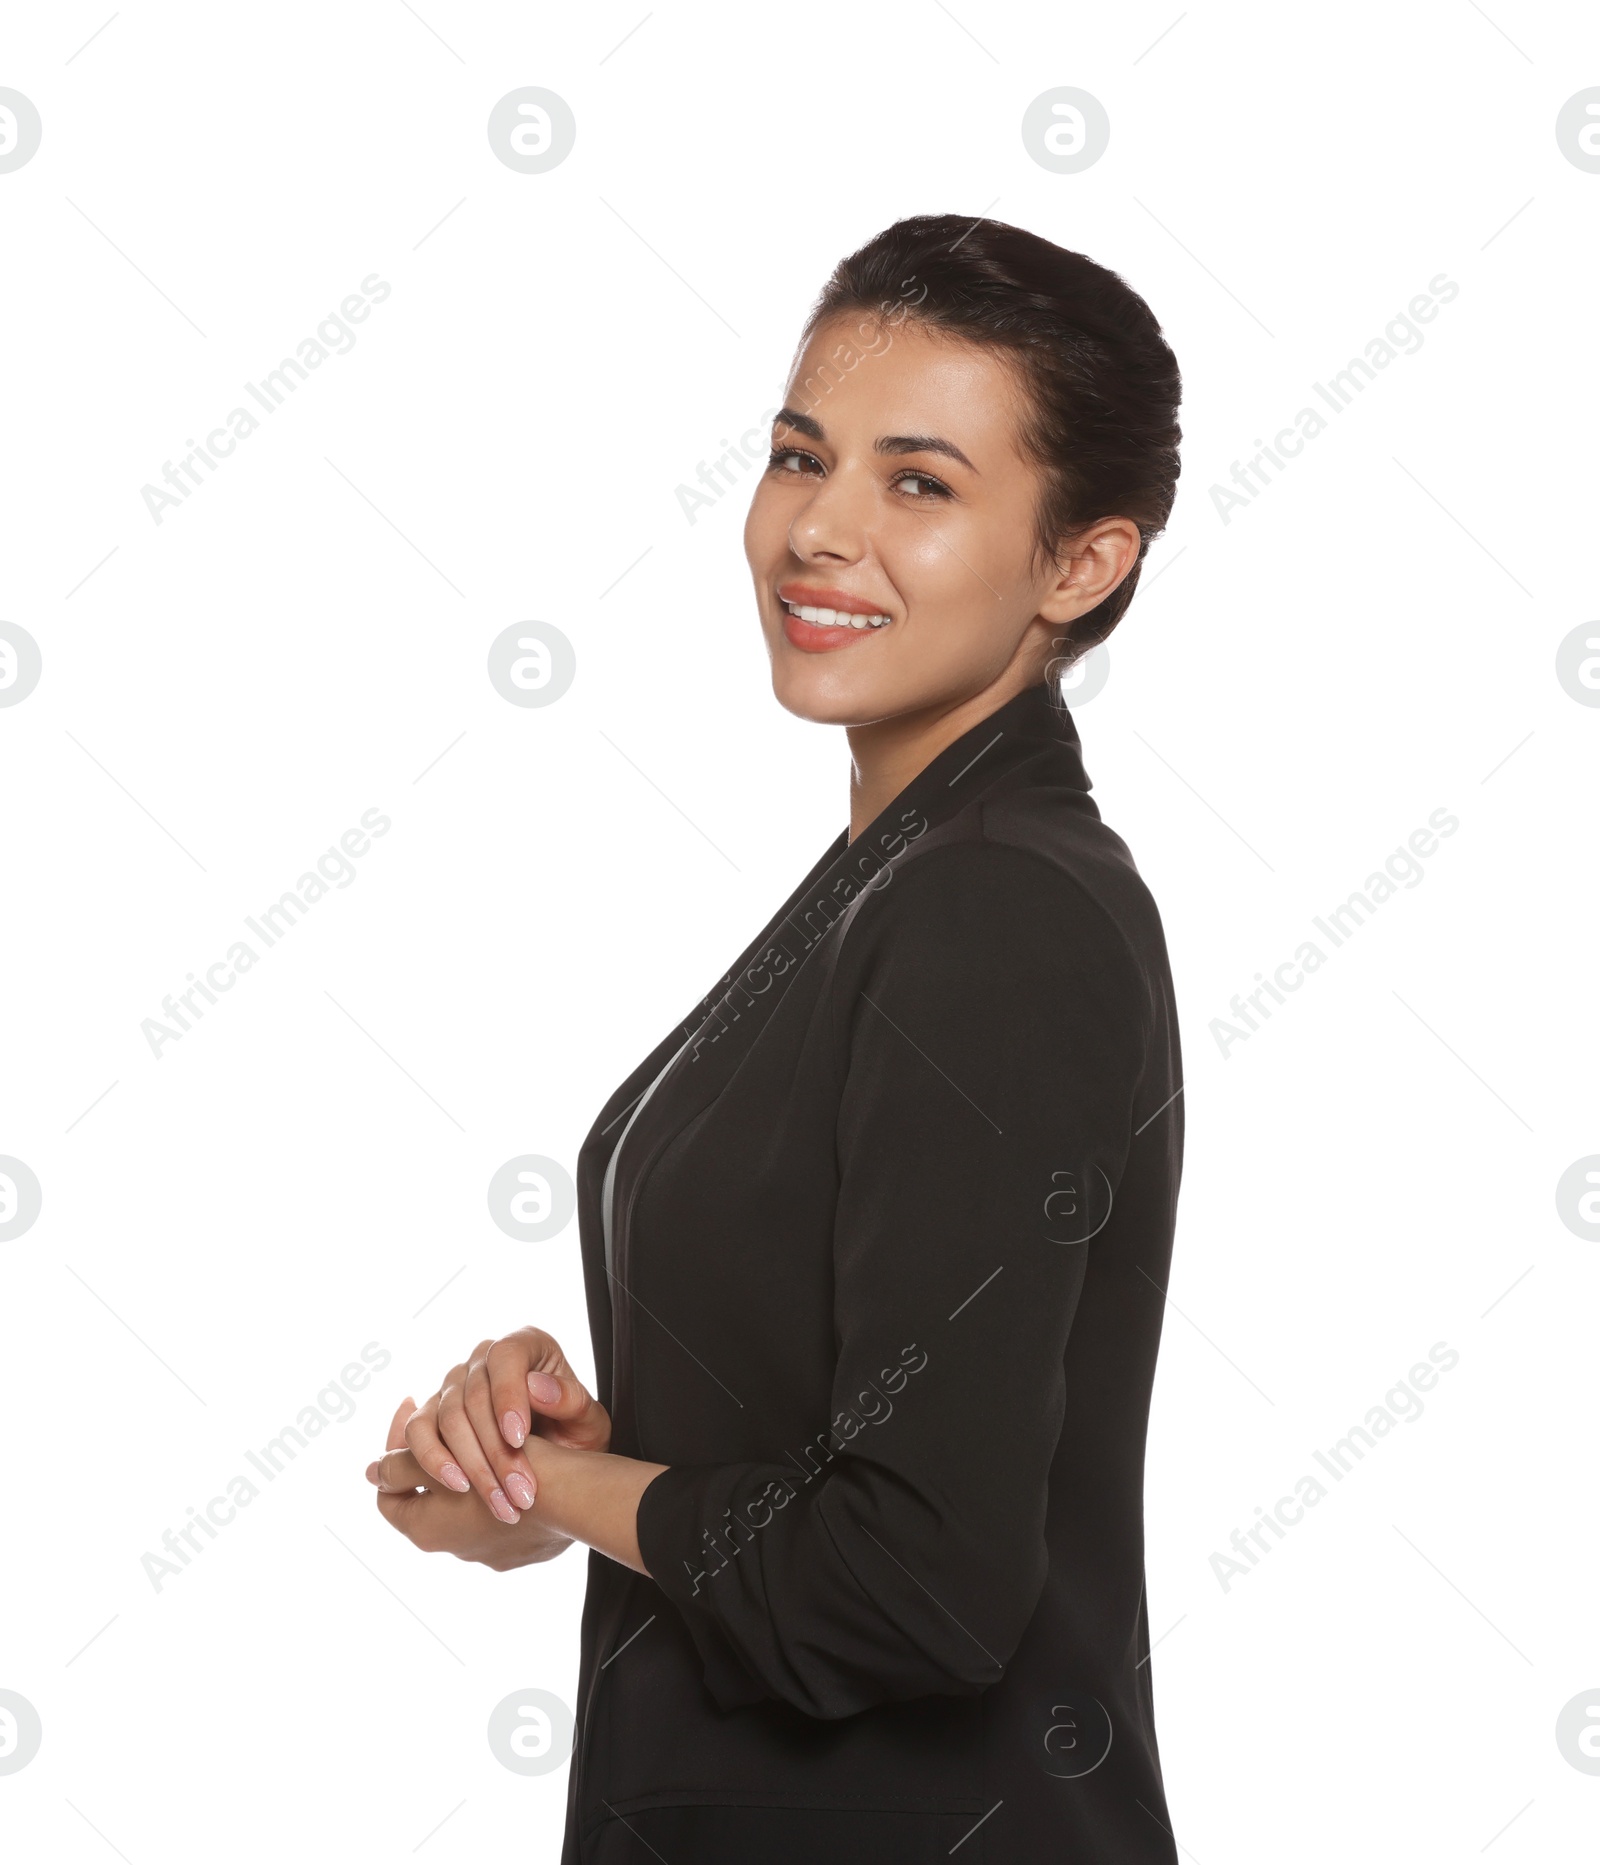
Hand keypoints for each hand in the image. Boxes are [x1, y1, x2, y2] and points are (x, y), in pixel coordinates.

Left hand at [367, 1398, 575, 1569]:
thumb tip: (373, 1470)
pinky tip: (516, 1463)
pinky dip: (501, 1489)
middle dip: (434, 1461)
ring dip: (472, 1473)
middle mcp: (455, 1548)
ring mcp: (493, 1553)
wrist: (578, 1498)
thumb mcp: (443, 1453)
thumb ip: (404, 1461)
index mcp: (427, 1529)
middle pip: (427, 1501)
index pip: (389, 1496)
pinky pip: (502, 1517)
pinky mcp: (526, 1549)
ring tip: (485, 1440)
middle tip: (445, 1424)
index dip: (391, 1454)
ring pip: (468, 1508)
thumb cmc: (508, 1468)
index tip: (410, 1413)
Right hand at [397, 1327, 611, 1524]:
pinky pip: (418, 1430)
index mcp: (525, 1345)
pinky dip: (432, 1459)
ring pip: (446, 1417)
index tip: (518, 1438)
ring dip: (471, 1464)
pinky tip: (459, 1486)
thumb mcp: (588, 1420)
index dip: (508, 1396)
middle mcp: (483, 1358)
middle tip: (520, 1492)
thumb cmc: (575, 1431)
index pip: (506, 1357)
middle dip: (496, 1451)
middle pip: (475, 1396)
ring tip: (499, 1502)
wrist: (556, 1456)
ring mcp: (454, 1384)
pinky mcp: (432, 1412)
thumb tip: (536, 1388)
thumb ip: (571, 1401)